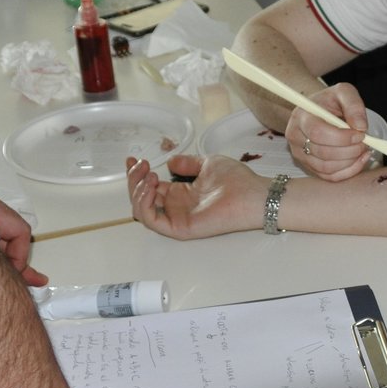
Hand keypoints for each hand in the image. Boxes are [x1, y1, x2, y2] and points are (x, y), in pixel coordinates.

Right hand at [125, 154, 267, 239]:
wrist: (252, 194)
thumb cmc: (237, 181)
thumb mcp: (207, 164)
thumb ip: (187, 164)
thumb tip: (170, 162)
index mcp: (180, 194)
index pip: (150, 187)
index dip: (138, 174)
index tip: (133, 158)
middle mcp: (176, 207)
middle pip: (141, 199)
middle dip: (135, 180)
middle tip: (141, 164)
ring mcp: (177, 218)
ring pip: (142, 211)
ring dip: (138, 191)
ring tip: (149, 175)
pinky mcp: (180, 228)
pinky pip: (153, 221)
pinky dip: (144, 204)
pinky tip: (151, 186)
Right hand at [288, 84, 371, 181]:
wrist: (318, 111)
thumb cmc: (330, 102)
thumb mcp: (343, 92)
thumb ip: (354, 105)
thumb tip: (361, 127)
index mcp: (302, 116)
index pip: (318, 133)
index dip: (342, 138)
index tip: (360, 134)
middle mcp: (295, 137)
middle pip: (323, 153)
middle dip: (349, 151)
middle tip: (365, 143)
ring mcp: (299, 154)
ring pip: (326, 168)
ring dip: (350, 162)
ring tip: (363, 150)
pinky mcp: (308, 166)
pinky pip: (329, 177)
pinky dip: (348, 171)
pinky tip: (359, 159)